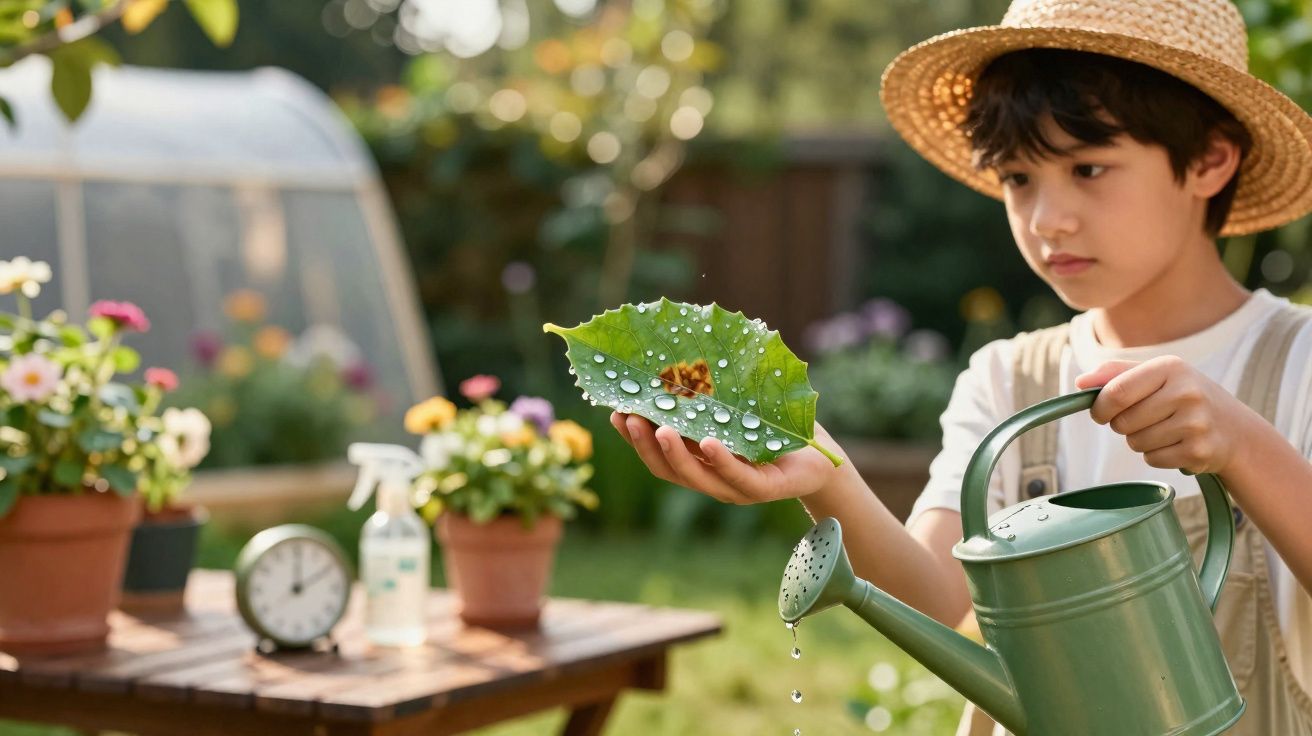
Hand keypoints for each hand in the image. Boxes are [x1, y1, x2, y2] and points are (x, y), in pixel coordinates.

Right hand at [609, 411, 844, 504]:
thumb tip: (675, 350)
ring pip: (697, 477)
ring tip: (660, 430)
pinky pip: (737, 476)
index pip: (658, 453)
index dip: (634, 437)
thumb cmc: (776, 426)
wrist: (820, 456)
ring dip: (674, 455)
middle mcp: (711, 477)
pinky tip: (708, 443)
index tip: (613, 411)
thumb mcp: (736, 406)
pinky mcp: (764, 488)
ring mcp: (736, 487)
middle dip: (644, 445)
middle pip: (667, 468)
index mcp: (698, 461)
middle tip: (626, 418)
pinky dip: (720, 460)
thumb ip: (708, 394)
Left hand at [1074, 355, 1257, 474]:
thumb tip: (1080, 383)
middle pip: (1123, 422)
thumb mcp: (1156, 375)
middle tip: (1143, 420)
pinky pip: (1152, 459)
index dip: (1100, 407)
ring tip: (1164, 430)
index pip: (1116, 392)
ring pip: (1136, 443)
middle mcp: (1187, 393)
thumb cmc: (1183, 397)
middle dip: (1122, 426)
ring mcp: (1196, 423)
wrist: (1234, 429)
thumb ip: (1115, 374)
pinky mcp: (1199, 452)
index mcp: (1170, 368)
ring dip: (1140, 441)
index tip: (1101, 413)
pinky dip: (1156, 456)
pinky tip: (1176, 444)